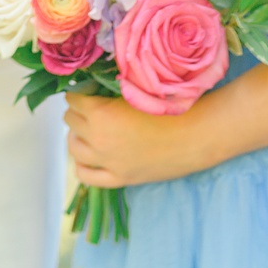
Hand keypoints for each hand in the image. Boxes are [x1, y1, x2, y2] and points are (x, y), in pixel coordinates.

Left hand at [65, 93, 226, 188]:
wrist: (197, 136)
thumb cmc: (172, 109)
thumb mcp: (135, 92)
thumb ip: (110, 92)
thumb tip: (92, 90)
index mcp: (100, 113)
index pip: (73, 99)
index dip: (81, 93)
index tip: (91, 93)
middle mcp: (98, 138)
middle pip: (70, 120)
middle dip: (80, 113)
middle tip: (95, 110)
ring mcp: (108, 161)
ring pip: (73, 146)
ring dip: (78, 135)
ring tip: (91, 131)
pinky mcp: (120, 177)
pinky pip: (85, 175)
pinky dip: (81, 164)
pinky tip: (89, 155)